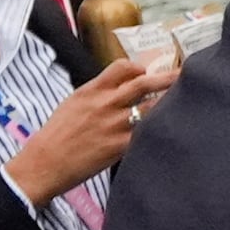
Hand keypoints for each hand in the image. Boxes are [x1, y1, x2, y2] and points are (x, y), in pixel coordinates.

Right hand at [4, 53, 171, 203]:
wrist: (45, 162)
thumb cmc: (56, 135)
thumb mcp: (73, 103)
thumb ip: (97, 94)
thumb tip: (118, 90)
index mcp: (92, 90)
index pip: (122, 67)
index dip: (139, 67)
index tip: (148, 71)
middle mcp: (106, 103)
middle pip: (144, 83)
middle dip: (167, 78)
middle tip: (185, 74)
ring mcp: (115, 124)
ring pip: (150, 108)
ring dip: (168, 104)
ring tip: (184, 102)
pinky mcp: (120, 146)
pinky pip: (146, 134)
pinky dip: (158, 130)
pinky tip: (170, 131)